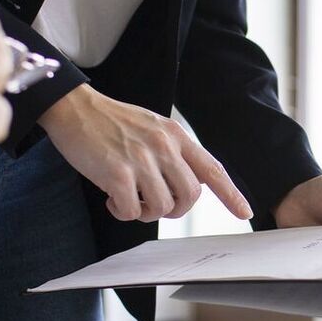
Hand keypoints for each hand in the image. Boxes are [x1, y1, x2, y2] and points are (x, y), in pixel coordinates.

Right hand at [40, 85, 251, 222]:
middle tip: (152, 204)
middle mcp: (164, 147)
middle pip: (190, 196)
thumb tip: (188, 182)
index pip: (211, 169)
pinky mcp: (118, 173)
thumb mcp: (153, 127)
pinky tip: (111, 199)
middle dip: (174, 209)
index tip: (244, 212)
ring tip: (128, 198)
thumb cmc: (113, 122)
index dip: (231, 194)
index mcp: (175, 136)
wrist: (77, 108)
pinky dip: (121, 212)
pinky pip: (131, 211)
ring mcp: (142, 160)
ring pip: (161, 207)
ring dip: (145, 212)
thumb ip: (173, 151)